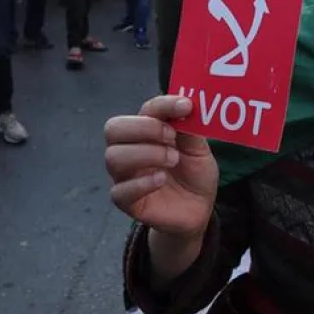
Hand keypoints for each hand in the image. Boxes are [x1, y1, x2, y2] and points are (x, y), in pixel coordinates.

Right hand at [105, 95, 217, 238]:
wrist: (199, 208)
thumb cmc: (194, 174)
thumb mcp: (199, 149)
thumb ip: (191, 129)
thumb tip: (186, 107)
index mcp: (146, 131)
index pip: (145, 110)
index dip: (164, 105)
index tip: (186, 106)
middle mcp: (129, 149)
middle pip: (114, 128)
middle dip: (144, 128)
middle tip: (171, 136)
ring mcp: (124, 175)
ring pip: (114, 157)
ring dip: (146, 154)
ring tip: (173, 160)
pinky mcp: (126, 201)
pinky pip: (119, 190)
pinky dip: (141, 183)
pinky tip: (161, 180)